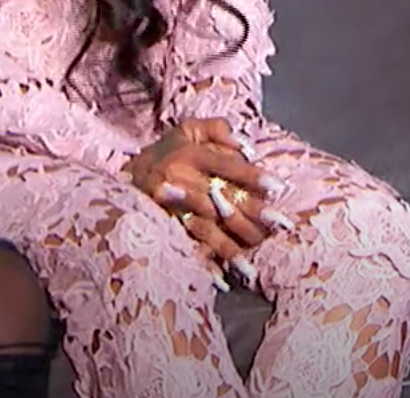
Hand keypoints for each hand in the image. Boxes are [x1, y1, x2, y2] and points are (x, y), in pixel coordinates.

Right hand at [122, 119, 294, 274]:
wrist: (128, 175)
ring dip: (230, 247)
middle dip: (252, 213)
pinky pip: (186, 246)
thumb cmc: (168, 151)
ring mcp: (171, 207)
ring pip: (205, 228)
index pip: (225, 164)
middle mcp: (180, 179)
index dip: (251, 175)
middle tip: (281, 225)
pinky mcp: (165, 227)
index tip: (277, 187)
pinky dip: (203, 263)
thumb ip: (218, 129)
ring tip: (253, 265)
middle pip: (221, 198)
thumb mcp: (189, 130)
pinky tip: (221, 279)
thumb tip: (246, 146)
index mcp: (190, 154)